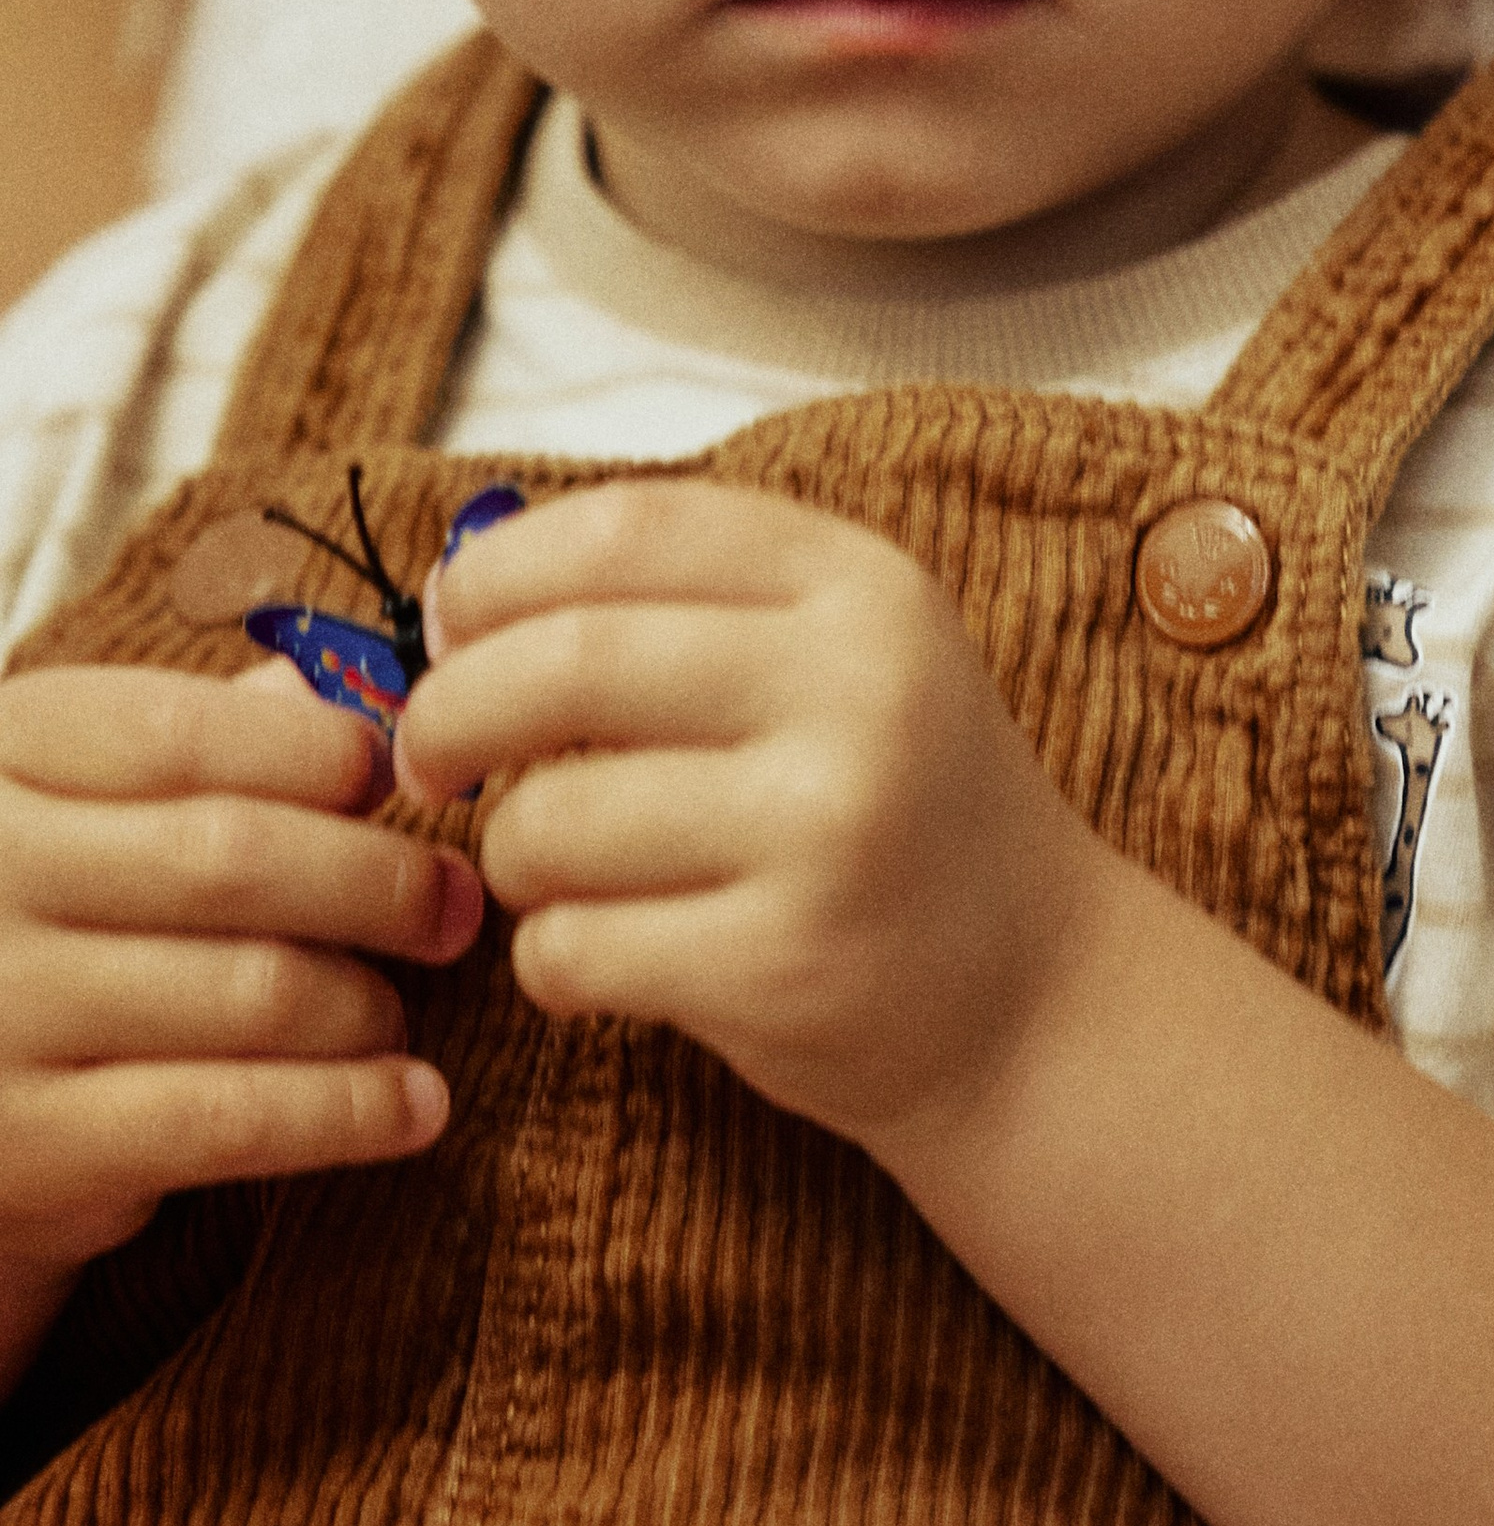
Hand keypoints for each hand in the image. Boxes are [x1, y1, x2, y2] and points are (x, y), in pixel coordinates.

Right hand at [0, 665, 481, 1310]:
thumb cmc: (14, 934)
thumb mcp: (52, 813)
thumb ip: (170, 753)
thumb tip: (313, 691)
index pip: (178, 732)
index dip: (314, 752)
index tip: (389, 779)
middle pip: (234, 856)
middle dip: (379, 881)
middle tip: (453, 906)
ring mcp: (4, 1012)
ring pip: (256, 990)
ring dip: (367, 1004)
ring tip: (393, 1011)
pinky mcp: (38, 1146)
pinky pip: (236, 1117)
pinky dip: (352, 1109)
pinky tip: (415, 1105)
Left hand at [399, 480, 1105, 1156]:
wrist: (1032, 995)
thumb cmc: (892, 809)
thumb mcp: (843, 656)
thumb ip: (685, 599)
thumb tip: (452, 596)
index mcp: (864, 589)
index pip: (625, 529)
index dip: (497, 574)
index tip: (449, 627)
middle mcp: (859, 694)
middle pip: (563, 664)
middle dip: (453, 713)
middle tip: (428, 758)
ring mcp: (827, 834)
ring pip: (548, 824)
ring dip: (513, 857)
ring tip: (565, 873)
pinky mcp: (784, 966)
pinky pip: (571, 949)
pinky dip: (552, 960)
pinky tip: (608, 958)